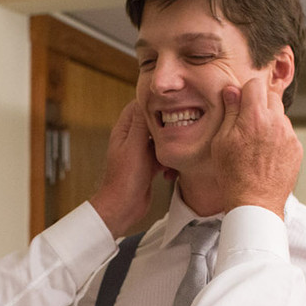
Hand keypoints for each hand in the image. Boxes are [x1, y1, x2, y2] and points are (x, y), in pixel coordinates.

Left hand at [90, 101, 164, 236]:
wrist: (123, 208)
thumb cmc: (124, 180)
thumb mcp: (135, 147)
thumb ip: (141, 124)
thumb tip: (146, 97)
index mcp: (125, 131)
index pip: (139, 106)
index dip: (154, 102)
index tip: (171, 101)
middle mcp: (132, 139)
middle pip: (153, 122)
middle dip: (167, 125)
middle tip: (181, 126)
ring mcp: (141, 152)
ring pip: (161, 140)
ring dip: (170, 146)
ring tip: (176, 151)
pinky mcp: (149, 165)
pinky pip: (164, 157)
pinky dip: (169, 163)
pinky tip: (170, 173)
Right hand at [211, 79, 301, 218]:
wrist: (254, 203)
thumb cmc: (233, 175)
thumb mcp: (221, 141)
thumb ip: (229, 112)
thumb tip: (232, 90)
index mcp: (254, 116)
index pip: (255, 84)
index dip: (246, 92)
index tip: (241, 103)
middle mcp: (276, 122)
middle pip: (271, 97)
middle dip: (260, 104)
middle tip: (248, 122)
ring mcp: (289, 135)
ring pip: (281, 116)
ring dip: (270, 122)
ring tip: (257, 143)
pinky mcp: (297, 149)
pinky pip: (287, 134)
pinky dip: (278, 138)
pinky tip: (267, 154)